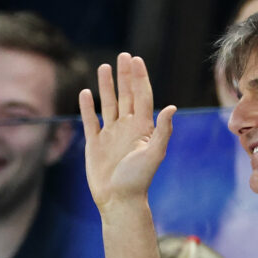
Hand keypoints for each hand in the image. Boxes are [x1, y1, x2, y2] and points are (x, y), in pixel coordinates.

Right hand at [79, 53, 175, 212]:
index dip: (140, 78)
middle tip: (123, 56)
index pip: (142, 96)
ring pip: (108, 104)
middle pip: (126, 96)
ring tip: (104, 67)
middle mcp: (127, 128)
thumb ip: (162, 131)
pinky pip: (91, 121)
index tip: (137, 59)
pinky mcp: (95, 144)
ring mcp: (110, 135)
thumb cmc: (138, 180)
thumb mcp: (154, 154)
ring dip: (107, 86)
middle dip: (125, 76)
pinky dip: (87, 107)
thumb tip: (171, 108)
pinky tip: (85, 93)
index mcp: (142, 128)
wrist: (119, 201)